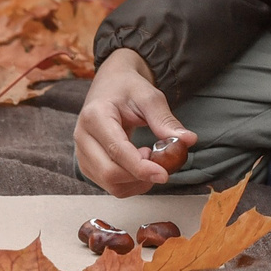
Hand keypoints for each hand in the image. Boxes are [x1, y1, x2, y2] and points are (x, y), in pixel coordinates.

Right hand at [75, 48, 193, 198]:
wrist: (111, 84)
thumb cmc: (128, 88)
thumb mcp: (149, 97)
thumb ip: (166, 120)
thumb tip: (188, 141)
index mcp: (95, 115)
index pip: (117, 150)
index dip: (141, 167)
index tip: (164, 174)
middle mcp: (82, 136)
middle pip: (109, 173)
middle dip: (140, 175)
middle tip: (157, 158)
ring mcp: (81, 152)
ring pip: (109, 184)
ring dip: (136, 181)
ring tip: (147, 157)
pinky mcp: (87, 163)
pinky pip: (109, 185)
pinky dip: (130, 183)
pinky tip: (137, 163)